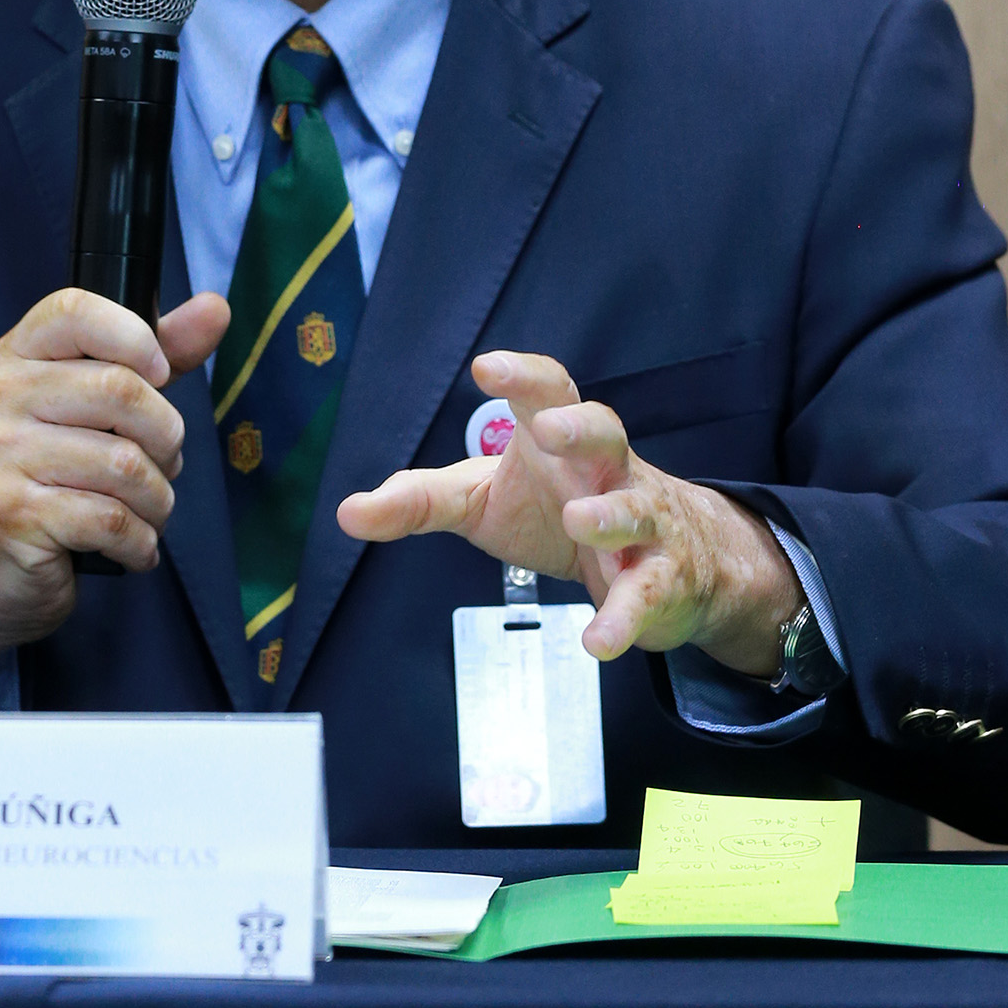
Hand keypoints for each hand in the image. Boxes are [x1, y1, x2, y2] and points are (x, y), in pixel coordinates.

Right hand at [0, 287, 230, 706]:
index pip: (76, 310)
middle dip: (166, 439)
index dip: (134, 337)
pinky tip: (131, 548)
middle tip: (162, 465)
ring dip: (158, 500)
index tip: (159, 375)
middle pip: (120, 390)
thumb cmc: (49, 482)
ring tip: (147, 513)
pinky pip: (111, 520)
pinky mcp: (9, 515)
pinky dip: (140, 542)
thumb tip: (216, 307)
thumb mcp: (91, 410)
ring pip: (124, 463)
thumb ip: (149, 358)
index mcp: (11, 357)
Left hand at [335, 347, 800, 670]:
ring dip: (610, 515)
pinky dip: (623, 617)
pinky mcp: (659, 580)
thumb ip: (420, 500)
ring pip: (635, 508)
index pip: (547, 389)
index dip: (521, 375)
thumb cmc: (555, 510)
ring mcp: (642, 521)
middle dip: (579, 426)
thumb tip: (347, 513)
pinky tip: (598, 641)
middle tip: (548, 428)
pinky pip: (646, 593)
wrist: (660, 563)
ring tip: (580, 522)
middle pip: (605, 430)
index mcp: (557, 437)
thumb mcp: (481, 499)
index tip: (485, 366)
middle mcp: (605, 469)